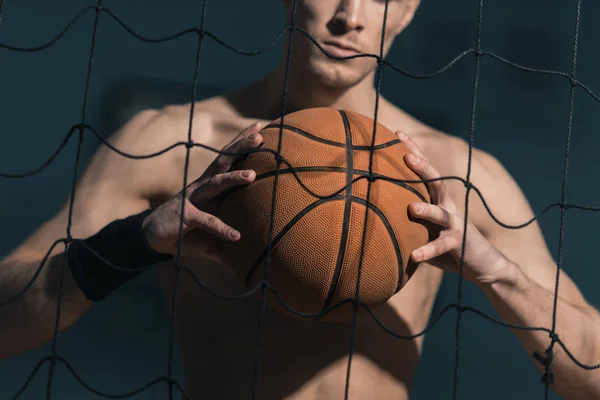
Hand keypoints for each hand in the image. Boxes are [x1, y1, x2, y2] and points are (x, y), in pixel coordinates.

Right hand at [142, 122, 264, 260]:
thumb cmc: (187, 230)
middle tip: (259, 136)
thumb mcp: (213, 231)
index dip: (243, 142)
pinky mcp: (186, 216)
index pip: (230, 158)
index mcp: (212, 184)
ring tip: (252, 174)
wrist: (153, 237)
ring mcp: (194, 199)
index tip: (260, 126)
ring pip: (216, 183)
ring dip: (233, 178)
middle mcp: (204, 186)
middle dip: (241, 147)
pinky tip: (236, 236)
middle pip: (225, 161)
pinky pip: (206, 221)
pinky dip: (221, 228)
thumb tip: (252, 250)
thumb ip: (232, 236)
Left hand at [396, 131, 508, 284]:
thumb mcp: (427, 227)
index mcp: (438, 200)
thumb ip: (409, 219)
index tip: (398, 133)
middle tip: (406, 156)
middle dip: (423, 168)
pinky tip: (414, 255)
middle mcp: (447, 207)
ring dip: (426, 210)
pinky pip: (441, 247)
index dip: (414, 151)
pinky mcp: (458, 244)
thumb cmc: (447, 244)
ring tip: (411, 208)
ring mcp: (455, 224)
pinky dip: (428, 250)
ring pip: (440, 214)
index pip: (425, 171)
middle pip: (436, 182)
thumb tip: (374, 211)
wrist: (482, 263)